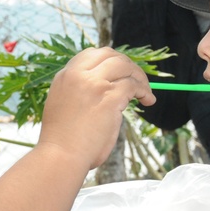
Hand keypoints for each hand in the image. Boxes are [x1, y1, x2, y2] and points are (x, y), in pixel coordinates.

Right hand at [38, 48, 154, 170]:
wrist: (61, 156)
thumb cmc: (62, 141)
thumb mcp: (64, 105)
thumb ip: (81, 92)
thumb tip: (107, 89)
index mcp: (65, 76)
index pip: (90, 54)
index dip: (109, 60)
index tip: (120, 72)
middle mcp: (78, 75)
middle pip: (109, 54)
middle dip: (126, 64)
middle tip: (136, 79)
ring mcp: (94, 84)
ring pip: (124, 66)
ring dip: (139, 77)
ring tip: (146, 92)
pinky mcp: (110, 96)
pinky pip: (133, 85)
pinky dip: (145, 91)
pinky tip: (148, 100)